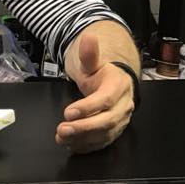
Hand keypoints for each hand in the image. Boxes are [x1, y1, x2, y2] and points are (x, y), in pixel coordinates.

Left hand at [56, 31, 134, 152]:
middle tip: (62, 130)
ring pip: (104, 135)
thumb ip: (90, 54)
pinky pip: (102, 143)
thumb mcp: (93, 63)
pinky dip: (86, 146)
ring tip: (61, 138)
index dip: (87, 107)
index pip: (104, 100)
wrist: (115, 85)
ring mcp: (120, 121)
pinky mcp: (114, 133)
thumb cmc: (101, 75)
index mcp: (118, 87)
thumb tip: (88, 37)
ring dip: (83, 139)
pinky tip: (70, 145)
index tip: (68, 112)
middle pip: (106, 121)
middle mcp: (123, 106)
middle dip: (84, 128)